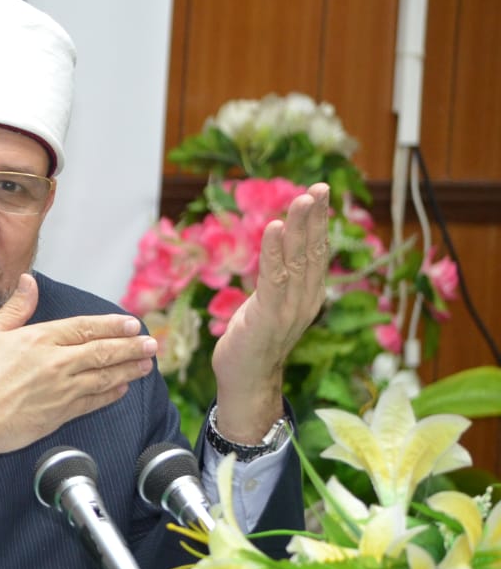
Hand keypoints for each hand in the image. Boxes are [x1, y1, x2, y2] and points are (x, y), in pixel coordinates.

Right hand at [0, 274, 157, 465]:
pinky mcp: (58, 415)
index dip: (112, 325)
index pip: (85, 328)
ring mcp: (61, 392)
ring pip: (104, 377)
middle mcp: (56, 364)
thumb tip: (29, 282)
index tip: (132, 324)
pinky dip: (110, 394)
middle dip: (131, 347)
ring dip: (128, 370)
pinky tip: (121, 390)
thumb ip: (14, 308)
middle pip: (103, 352)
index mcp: (39, 340)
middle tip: (151, 344)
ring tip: (145, 364)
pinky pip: (93, 402)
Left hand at [211, 182, 330, 440]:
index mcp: (309, 295)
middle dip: (316, 218)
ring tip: (302, 200)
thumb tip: (280, 249)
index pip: (318, 251)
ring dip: (300, 228)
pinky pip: (274, 277)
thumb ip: (280, 278)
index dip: (320, 222)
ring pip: (297, 261)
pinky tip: (275, 228)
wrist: (246, 380)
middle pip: (313, 251)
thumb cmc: (254, 340)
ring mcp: (289, 309)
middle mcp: (306, 300)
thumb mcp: (272, 302)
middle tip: (319, 187)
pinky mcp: (269, 316)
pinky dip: (275, 251)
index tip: (321, 192)